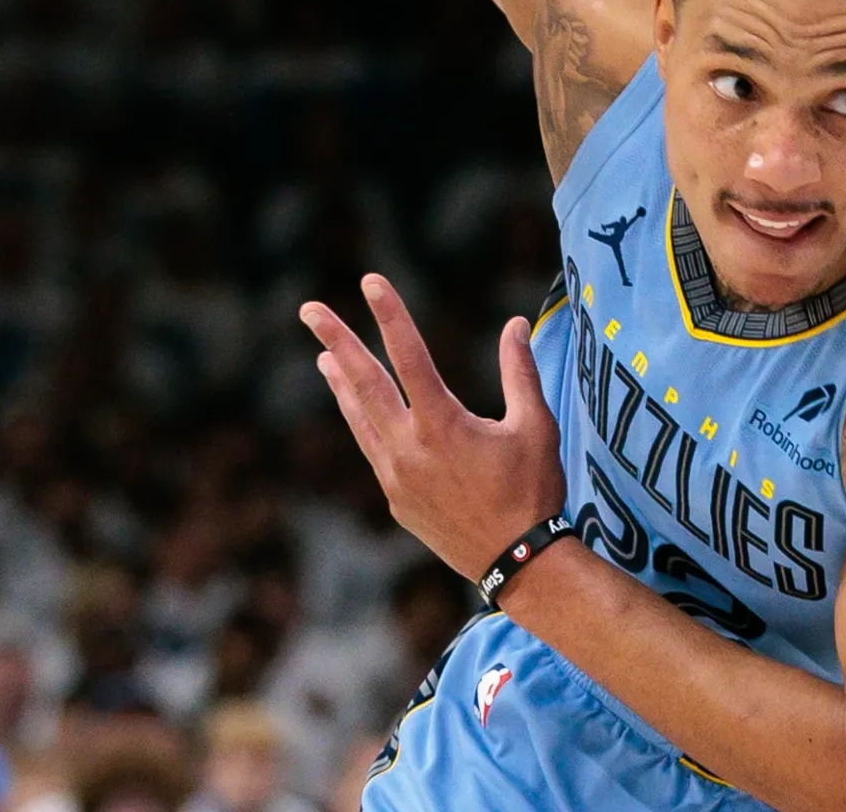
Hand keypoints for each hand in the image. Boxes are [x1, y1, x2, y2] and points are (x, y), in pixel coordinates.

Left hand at [299, 274, 565, 579]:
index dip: (390, 314)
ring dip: (342, 385)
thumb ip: (521, 371)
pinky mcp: (396, 500)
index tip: (371, 282)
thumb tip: (515, 323)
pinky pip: (373, 451)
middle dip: (337, 341)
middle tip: (309, 310)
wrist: (519, 563)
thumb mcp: (535, 426)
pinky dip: (363, 424)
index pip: (409, 354)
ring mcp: (396, 477)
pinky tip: (362, 413)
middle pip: (365, 383)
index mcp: (443, 423)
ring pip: (359, 419)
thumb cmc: (534, 491)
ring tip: (324, 359)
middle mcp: (409, 447)